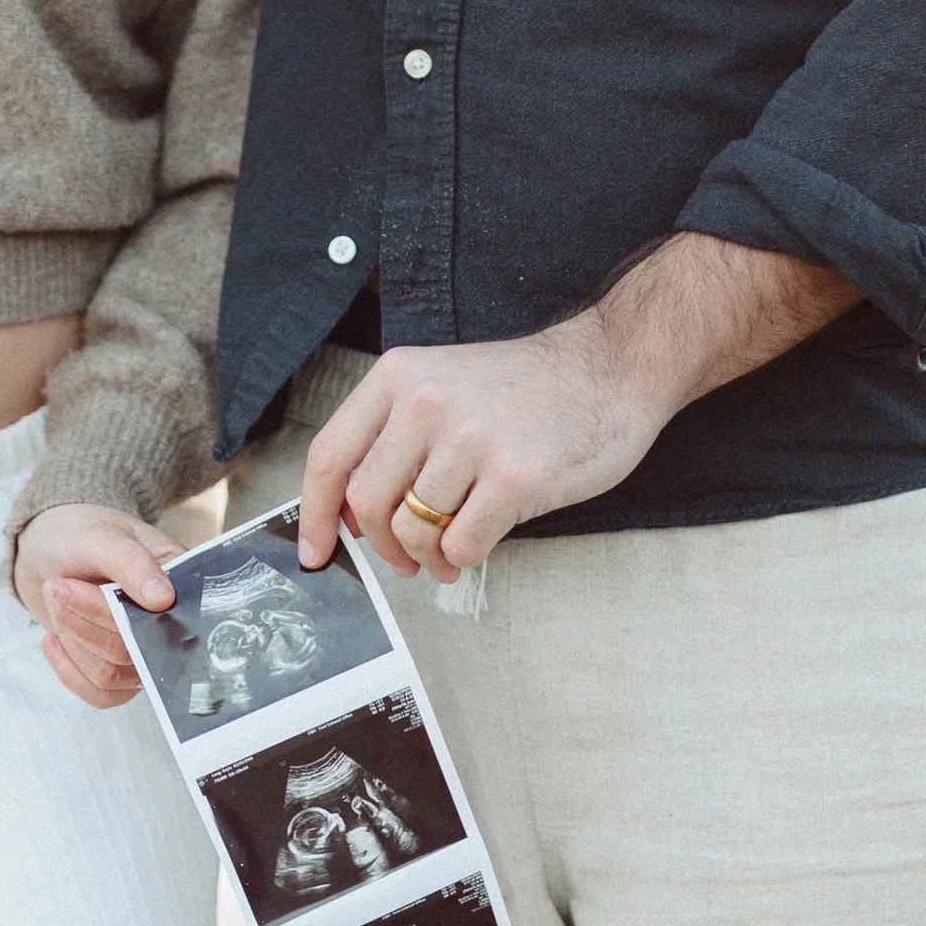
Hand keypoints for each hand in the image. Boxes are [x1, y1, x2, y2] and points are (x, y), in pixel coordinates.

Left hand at [14, 507, 179, 709]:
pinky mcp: (116, 669)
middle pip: (134, 652)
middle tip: (59, 586)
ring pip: (112, 675)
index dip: (127, 614)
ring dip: (73, 639)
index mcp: (180, 584)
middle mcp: (168, 624)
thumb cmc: (79, 533)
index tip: (92, 587)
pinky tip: (52, 640)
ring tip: (56, 599)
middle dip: (85, 621)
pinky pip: (101, 694)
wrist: (46, 548)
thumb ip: (131, 563)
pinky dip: (69, 671)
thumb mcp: (101, 535)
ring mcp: (142, 651)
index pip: (171, 619)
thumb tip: (163, 600)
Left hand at [296, 232, 858, 580]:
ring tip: (445, 555)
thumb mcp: (444, 383)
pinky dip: (461, 558)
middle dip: (380, 545)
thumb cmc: (527, 389)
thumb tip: (351, 514)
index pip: (330, 457)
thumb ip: (395, 435)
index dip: (314, 515)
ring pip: (412, 531)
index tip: (315, 551)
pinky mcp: (513, 478)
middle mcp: (427, 404)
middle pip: (367, 504)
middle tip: (404, 557)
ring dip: (424, 558)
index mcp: (399, 377)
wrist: (611, 368)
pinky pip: (461, 543)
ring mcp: (470, 441)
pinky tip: (474, 548)